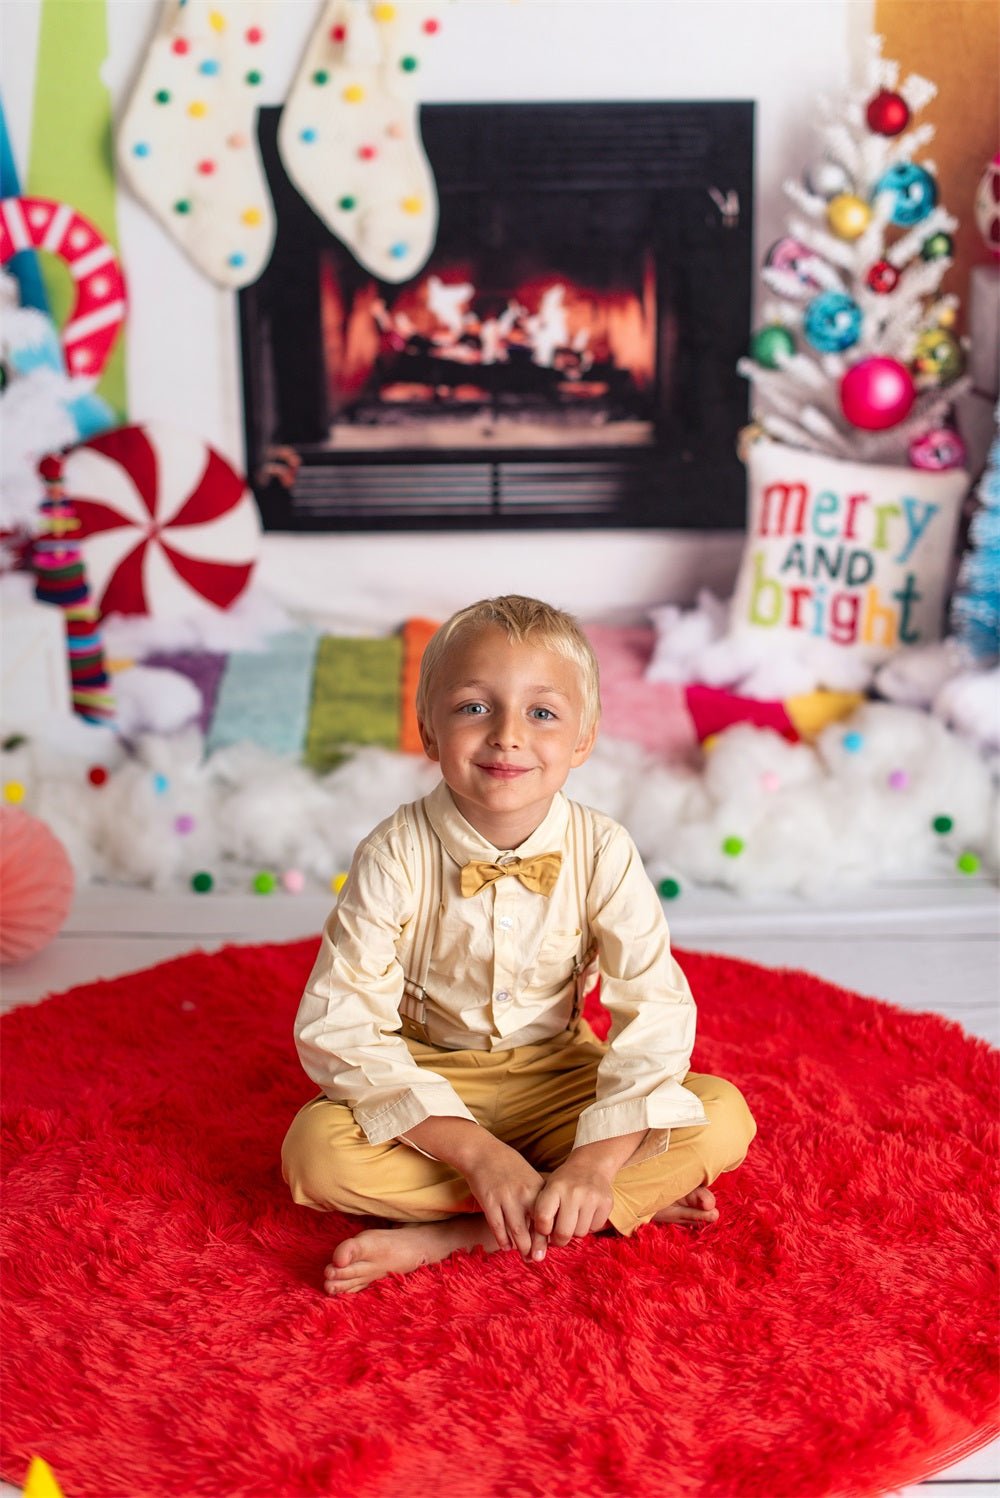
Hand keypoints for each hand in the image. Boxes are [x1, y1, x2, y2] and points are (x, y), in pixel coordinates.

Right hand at [462, 1135, 548, 1260]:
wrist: (482, 1152)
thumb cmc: (508, 1166)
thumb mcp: (530, 1177)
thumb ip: (538, 1198)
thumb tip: (546, 1225)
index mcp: (537, 1188)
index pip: (548, 1218)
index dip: (550, 1236)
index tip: (550, 1247)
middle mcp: (524, 1194)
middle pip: (535, 1228)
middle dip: (537, 1248)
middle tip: (537, 1259)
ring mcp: (506, 1198)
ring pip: (517, 1232)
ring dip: (521, 1248)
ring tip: (524, 1257)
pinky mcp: (489, 1202)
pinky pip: (498, 1227)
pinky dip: (503, 1240)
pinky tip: (506, 1246)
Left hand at [532, 1157, 614, 1248]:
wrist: (591, 1165)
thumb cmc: (564, 1182)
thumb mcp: (548, 1189)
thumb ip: (542, 1211)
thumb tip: (540, 1244)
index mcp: (555, 1187)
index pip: (543, 1219)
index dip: (542, 1229)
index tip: (545, 1228)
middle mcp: (574, 1192)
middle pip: (563, 1233)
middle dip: (559, 1239)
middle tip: (559, 1235)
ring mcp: (592, 1197)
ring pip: (580, 1233)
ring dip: (575, 1231)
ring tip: (573, 1219)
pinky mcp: (606, 1203)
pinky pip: (594, 1229)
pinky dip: (589, 1226)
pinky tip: (586, 1214)